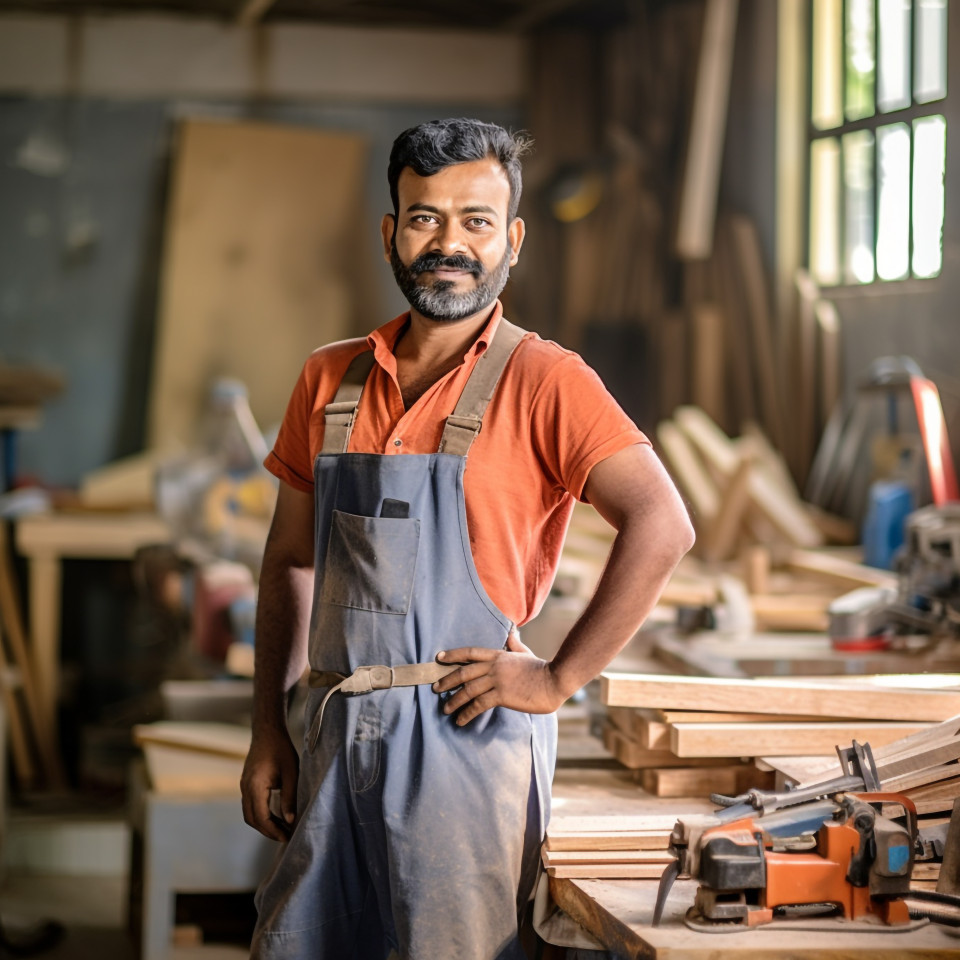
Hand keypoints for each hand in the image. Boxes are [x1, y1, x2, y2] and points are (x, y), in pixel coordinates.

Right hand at [241, 725, 298, 840]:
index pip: (261, 817)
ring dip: (264, 824)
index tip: (287, 837)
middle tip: (286, 836)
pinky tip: (275, 815)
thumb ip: (289, 797)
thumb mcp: (291, 773)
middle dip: (268, 831)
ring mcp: (244, 786)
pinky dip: (261, 814)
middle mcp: (245, 788)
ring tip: (282, 828)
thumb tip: (290, 820)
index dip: (273, 831)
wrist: (267, 731)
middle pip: (252, 819)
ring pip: (249, 814)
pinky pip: (250, 805)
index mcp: (255, 786)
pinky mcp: (246, 783)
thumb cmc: (281, 749)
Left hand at [432, 632, 566, 725]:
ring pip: (468, 689)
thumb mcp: (525, 653)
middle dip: (447, 680)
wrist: (554, 680)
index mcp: (498, 655)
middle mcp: (494, 666)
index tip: (439, 657)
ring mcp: (497, 680)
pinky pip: (478, 705)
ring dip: (454, 700)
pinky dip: (467, 713)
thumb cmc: (541, 668)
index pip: (470, 652)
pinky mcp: (502, 695)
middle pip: (463, 672)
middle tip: (435, 688)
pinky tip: (461, 720)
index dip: (453, 654)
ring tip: (445, 709)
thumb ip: (515, 645)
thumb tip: (511, 633)